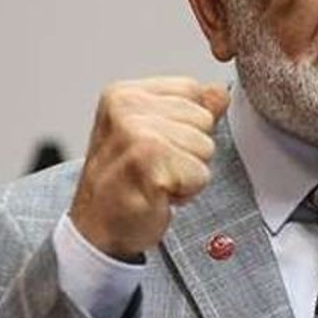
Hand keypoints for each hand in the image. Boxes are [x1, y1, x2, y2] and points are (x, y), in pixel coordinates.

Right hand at [69, 77, 229, 260]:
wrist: (97, 228)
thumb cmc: (123, 182)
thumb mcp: (156, 134)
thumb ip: (191, 109)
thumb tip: (220, 92)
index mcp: (125, 94)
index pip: (193, 89)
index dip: (186, 124)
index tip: (158, 146)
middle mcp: (126, 108)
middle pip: (203, 119)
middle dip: (189, 150)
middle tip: (156, 167)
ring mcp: (135, 134)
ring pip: (204, 147)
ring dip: (188, 172)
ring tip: (156, 180)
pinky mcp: (148, 163)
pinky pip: (200, 174)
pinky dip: (186, 191)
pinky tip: (158, 194)